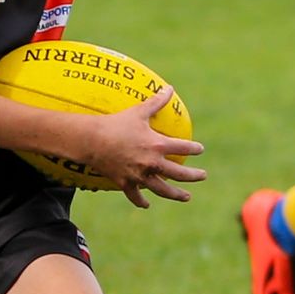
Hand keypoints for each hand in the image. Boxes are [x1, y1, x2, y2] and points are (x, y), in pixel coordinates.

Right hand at [83, 83, 206, 208]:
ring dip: (177, 194)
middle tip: (202, 176)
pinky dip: (141, 201)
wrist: (92, 140)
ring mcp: (139, 175)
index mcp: (158, 145)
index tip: (200, 150)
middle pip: (179, 173)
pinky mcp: (125, 183)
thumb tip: (169, 88)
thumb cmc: (116, 123)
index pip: (184, 148)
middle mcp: (152, 163)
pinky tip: (147, 205)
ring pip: (163, 189)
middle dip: (194, 176)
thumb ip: (156, 101)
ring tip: (187, 197)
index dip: (195, 148)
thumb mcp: (138, 111)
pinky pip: (135, 196)